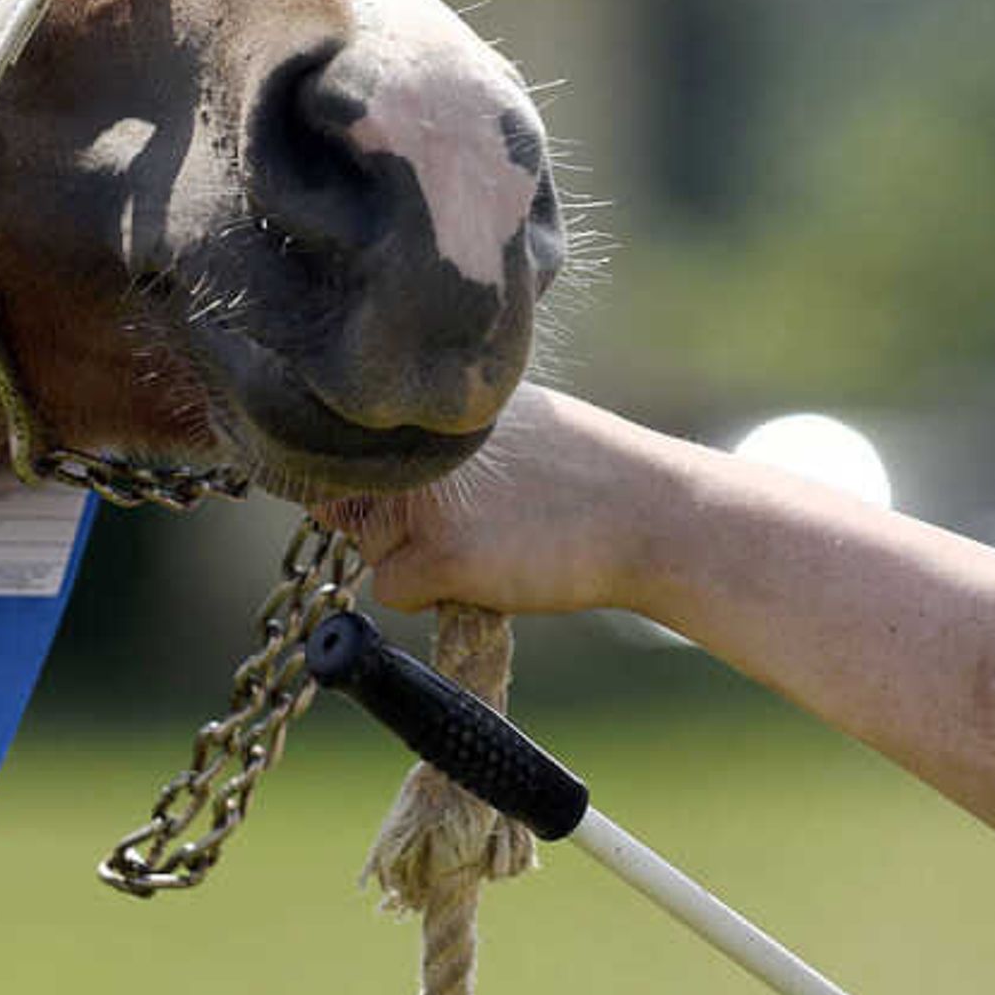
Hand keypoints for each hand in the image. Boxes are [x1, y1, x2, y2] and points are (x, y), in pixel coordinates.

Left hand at [315, 387, 671, 616]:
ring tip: (494, 541)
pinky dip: (432, 595)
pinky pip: (392, 590)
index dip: (374, 481)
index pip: (355, 444)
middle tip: (482, 523)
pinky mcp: (443, 552)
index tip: (409, 498)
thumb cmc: (584, 475)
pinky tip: (491, 571)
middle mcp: (421, 439)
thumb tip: (343, 485)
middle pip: (356, 503)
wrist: (650, 514)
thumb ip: (437, 443)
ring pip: (370, 549)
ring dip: (418, 560)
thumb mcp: (506, 427)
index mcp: (436, 400)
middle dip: (402, 527)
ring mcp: (428, 496)